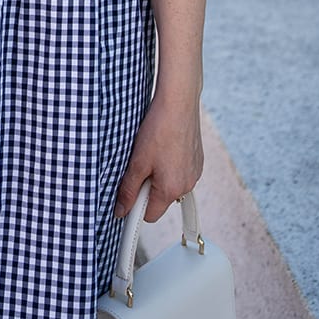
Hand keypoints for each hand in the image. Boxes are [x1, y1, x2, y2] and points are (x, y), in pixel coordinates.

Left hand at [114, 93, 202, 222]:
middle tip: (139, 164)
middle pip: (160, 199)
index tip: (127, 193)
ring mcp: (195, 173)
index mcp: (171, 189)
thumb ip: (129, 190)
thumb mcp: (138, 162)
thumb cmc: (159, 129)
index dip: (136, 206)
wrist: (179, 103)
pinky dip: (170, 165)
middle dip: (147, 187)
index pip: (150, 215)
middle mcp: (187, 185)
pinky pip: (180, 172)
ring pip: (170, 184)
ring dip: (159, 175)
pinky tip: (164, 146)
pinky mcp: (197, 160)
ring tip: (152, 151)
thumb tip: (121, 210)